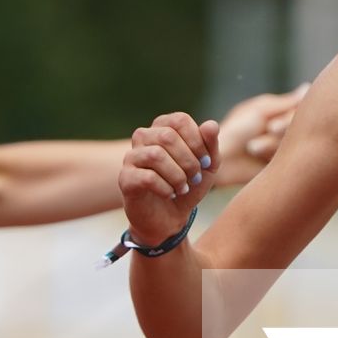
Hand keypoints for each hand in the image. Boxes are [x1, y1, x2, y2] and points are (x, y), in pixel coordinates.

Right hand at [119, 112, 220, 245]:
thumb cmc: (189, 185)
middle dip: (188, 160)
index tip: (206, 162)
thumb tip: (210, 125)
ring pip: (155, 155)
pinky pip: (147, 177)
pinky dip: (166, 188)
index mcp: (163, 127)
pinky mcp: (125, 178)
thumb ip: (211, 144)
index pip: (179, 120)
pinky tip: (170, 195)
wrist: (170, 217)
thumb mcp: (208, 165)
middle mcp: (143, 136)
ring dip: (177, 176)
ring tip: (183, 188)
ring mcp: (131, 157)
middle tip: (195, 178)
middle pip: (167, 136)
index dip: (197, 141)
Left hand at [214, 85, 306, 185]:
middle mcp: (285, 129)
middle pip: (300, 128)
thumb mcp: (261, 111)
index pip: (300, 111)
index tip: (271, 127)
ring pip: (294, 145)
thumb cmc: (238, 129)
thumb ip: (286, 103)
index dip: (288, 120)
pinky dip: (271, 158)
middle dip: (280, 131)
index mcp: (280, 113)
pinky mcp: (281, 165)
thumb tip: (307, 87)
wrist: (222, 158)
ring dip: (270, 146)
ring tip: (252, 148)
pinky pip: (290, 162)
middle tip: (266, 134)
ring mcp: (283, 147)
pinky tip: (256, 158)